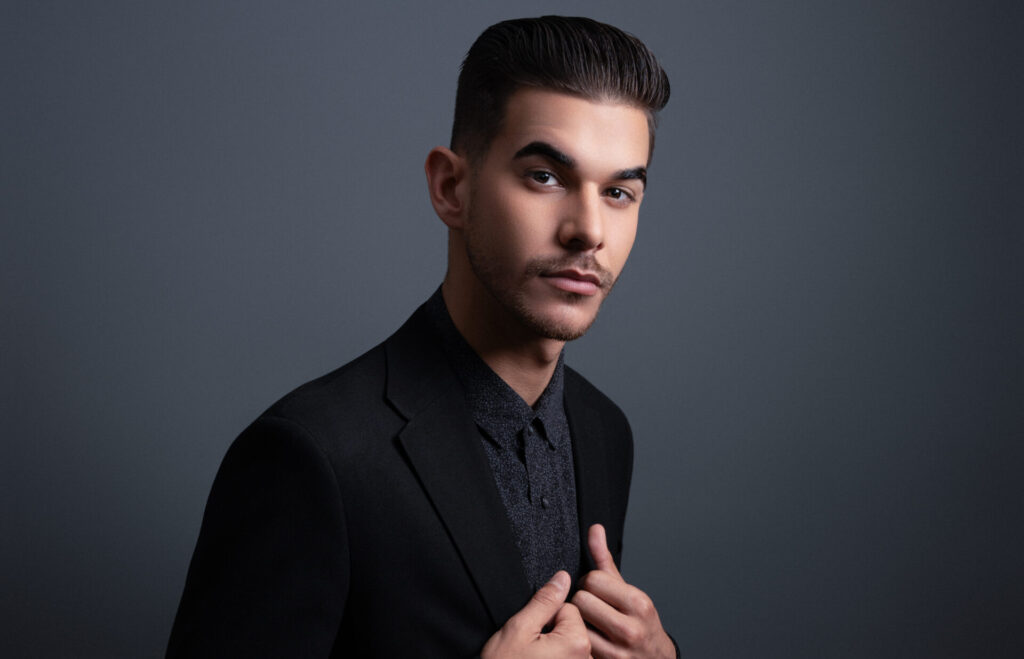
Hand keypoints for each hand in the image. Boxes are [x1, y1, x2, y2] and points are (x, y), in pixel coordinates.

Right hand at [481, 570, 591, 658]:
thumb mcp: (519, 628)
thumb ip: (544, 601)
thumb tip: (563, 577)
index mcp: (576, 643)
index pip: (569, 609)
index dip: (546, 617)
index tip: (533, 634)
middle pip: (572, 628)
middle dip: (552, 634)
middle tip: (531, 650)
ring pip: (570, 646)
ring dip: (553, 650)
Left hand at [572, 524, 674, 658]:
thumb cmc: (639, 622)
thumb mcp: (627, 590)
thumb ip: (605, 560)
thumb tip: (595, 529)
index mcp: (638, 603)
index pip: (593, 579)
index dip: (589, 583)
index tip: (595, 590)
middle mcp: (630, 628)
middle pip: (581, 600)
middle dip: (581, 601)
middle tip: (590, 607)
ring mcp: (618, 651)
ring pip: (575, 623)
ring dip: (576, 621)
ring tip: (588, 622)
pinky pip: (577, 644)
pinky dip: (578, 639)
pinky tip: (588, 636)